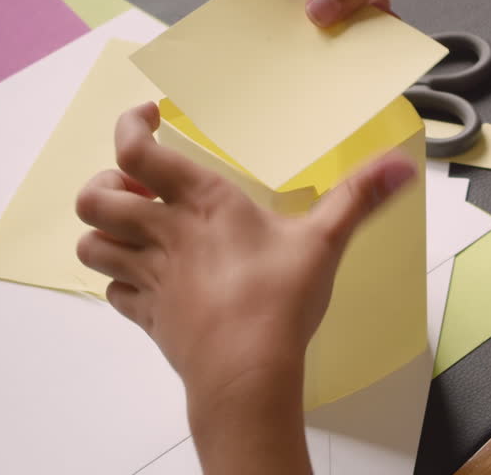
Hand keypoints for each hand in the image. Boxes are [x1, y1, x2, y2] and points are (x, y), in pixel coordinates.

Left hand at [75, 103, 416, 408]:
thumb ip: (360, 197)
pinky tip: (149, 279)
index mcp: (201, 203)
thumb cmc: (278, 302)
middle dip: (104, 187)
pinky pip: (113, 292)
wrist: (246, 373)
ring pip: (91, 246)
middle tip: (136, 188)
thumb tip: (400, 165)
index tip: (149, 118)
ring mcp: (150, 278)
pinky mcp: (149, 316)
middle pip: (94, 198)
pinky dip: (120, 281)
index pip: (135, 151)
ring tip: (136, 231)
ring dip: (104, 234)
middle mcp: (164, 234)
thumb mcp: (326, 241)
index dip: (128, 127)